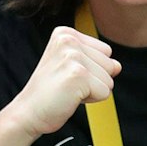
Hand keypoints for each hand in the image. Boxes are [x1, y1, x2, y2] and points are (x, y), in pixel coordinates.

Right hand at [3, 26, 117, 137]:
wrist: (28, 112)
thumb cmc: (50, 92)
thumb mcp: (73, 68)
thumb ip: (97, 62)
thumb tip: (118, 66)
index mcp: (66, 33)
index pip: (105, 52)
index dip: (92, 69)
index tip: (68, 75)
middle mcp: (69, 40)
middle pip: (110, 64)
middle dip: (94, 80)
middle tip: (67, 85)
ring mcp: (73, 56)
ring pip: (109, 79)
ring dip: (92, 91)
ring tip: (68, 90)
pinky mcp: (78, 74)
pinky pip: (105, 92)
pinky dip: (90, 100)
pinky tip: (70, 97)